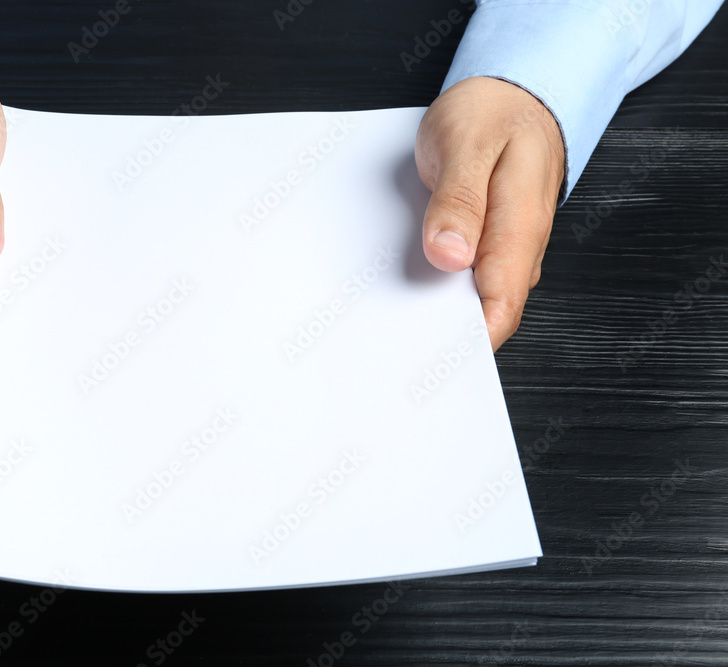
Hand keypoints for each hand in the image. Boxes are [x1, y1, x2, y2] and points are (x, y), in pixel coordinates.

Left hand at [415, 76, 564, 349]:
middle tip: (391, 342)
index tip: (425, 355)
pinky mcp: (486, 242)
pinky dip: (434, 282)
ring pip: (471, 296)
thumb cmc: (493, 114)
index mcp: (521, 227)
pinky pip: (462, 275)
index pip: (502, 307)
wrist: (513, 92)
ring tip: (388, 315)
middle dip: (443, 332)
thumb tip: (450, 256)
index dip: (468, 341)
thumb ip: (459, 200)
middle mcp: (518, 247)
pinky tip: (403, 282)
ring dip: (435, 308)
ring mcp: (503, 248)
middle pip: (485, 311)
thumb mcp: (467, 144)